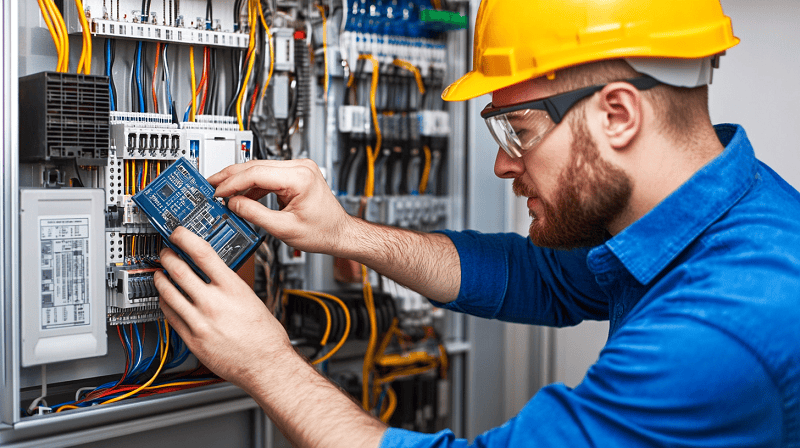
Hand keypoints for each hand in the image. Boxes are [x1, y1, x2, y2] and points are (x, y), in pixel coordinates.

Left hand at [154, 226, 292, 389]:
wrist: (266, 366)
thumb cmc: (266, 337)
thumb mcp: (252, 299)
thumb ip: (230, 285)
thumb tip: (215, 273)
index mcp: (233, 289)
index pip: (203, 253)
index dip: (185, 238)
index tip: (178, 233)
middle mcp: (213, 303)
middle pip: (179, 270)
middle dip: (168, 256)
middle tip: (166, 252)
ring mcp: (199, 322)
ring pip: (168, 292)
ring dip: (161, 278)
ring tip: (160, 272)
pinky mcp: (191, 339)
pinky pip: (169, 315)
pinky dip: (164, 302)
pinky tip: (165, 298)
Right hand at [208, 159, 353, 254]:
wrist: (339, 233)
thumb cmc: (322, 231)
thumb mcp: (283, 228)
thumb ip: (254, 214)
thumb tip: (233, 203)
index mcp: (300, 177)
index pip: (256, 173)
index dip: (232, 183)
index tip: (217, 191)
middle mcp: (300, 167)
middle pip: (256, 165)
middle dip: (230, 176)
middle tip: (210, 184)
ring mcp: (299, 168)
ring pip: (260, 168)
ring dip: (240, 180)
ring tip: (221, 190)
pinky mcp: (296, 174)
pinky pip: (268, 175)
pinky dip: (253, 184)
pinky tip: (240, 194)